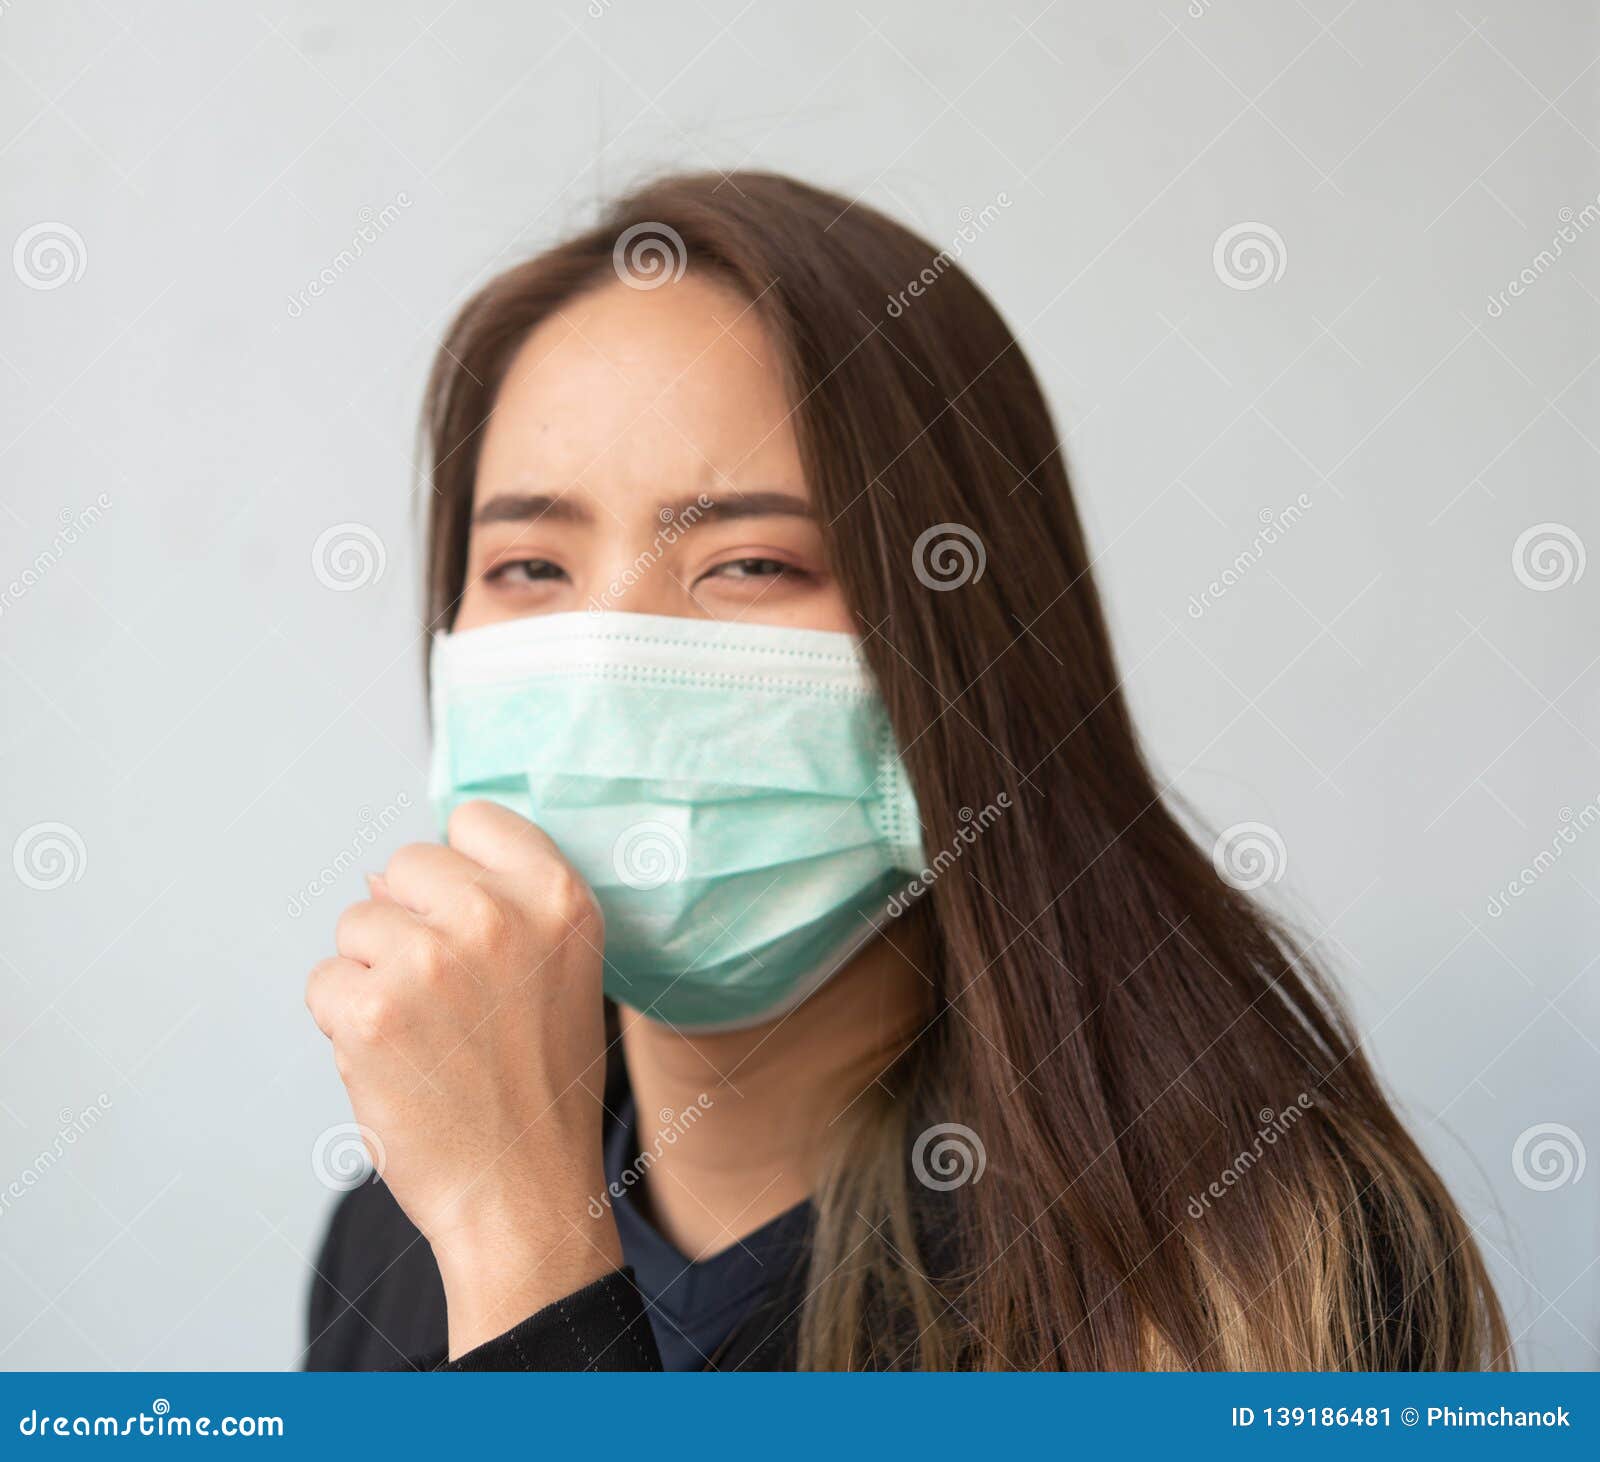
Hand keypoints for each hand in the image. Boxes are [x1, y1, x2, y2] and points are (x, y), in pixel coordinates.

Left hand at [306, 799, 621, 1356]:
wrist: (524, 1194)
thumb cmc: (539, 1085)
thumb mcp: (560, 972)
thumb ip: (499, 905)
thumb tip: (385, 877)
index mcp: (559, 897)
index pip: (474, 817)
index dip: (458, 869)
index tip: (468, 919)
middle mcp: (499, 915)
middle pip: (404, 865)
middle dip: (409, 922)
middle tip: (447, 997)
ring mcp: (432, 959)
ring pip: (357, 924)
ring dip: (373, 974)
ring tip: (424, 1035)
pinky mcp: (372, 1010)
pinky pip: (324, 982)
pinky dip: (341, 1023)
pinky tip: (392, 1061)